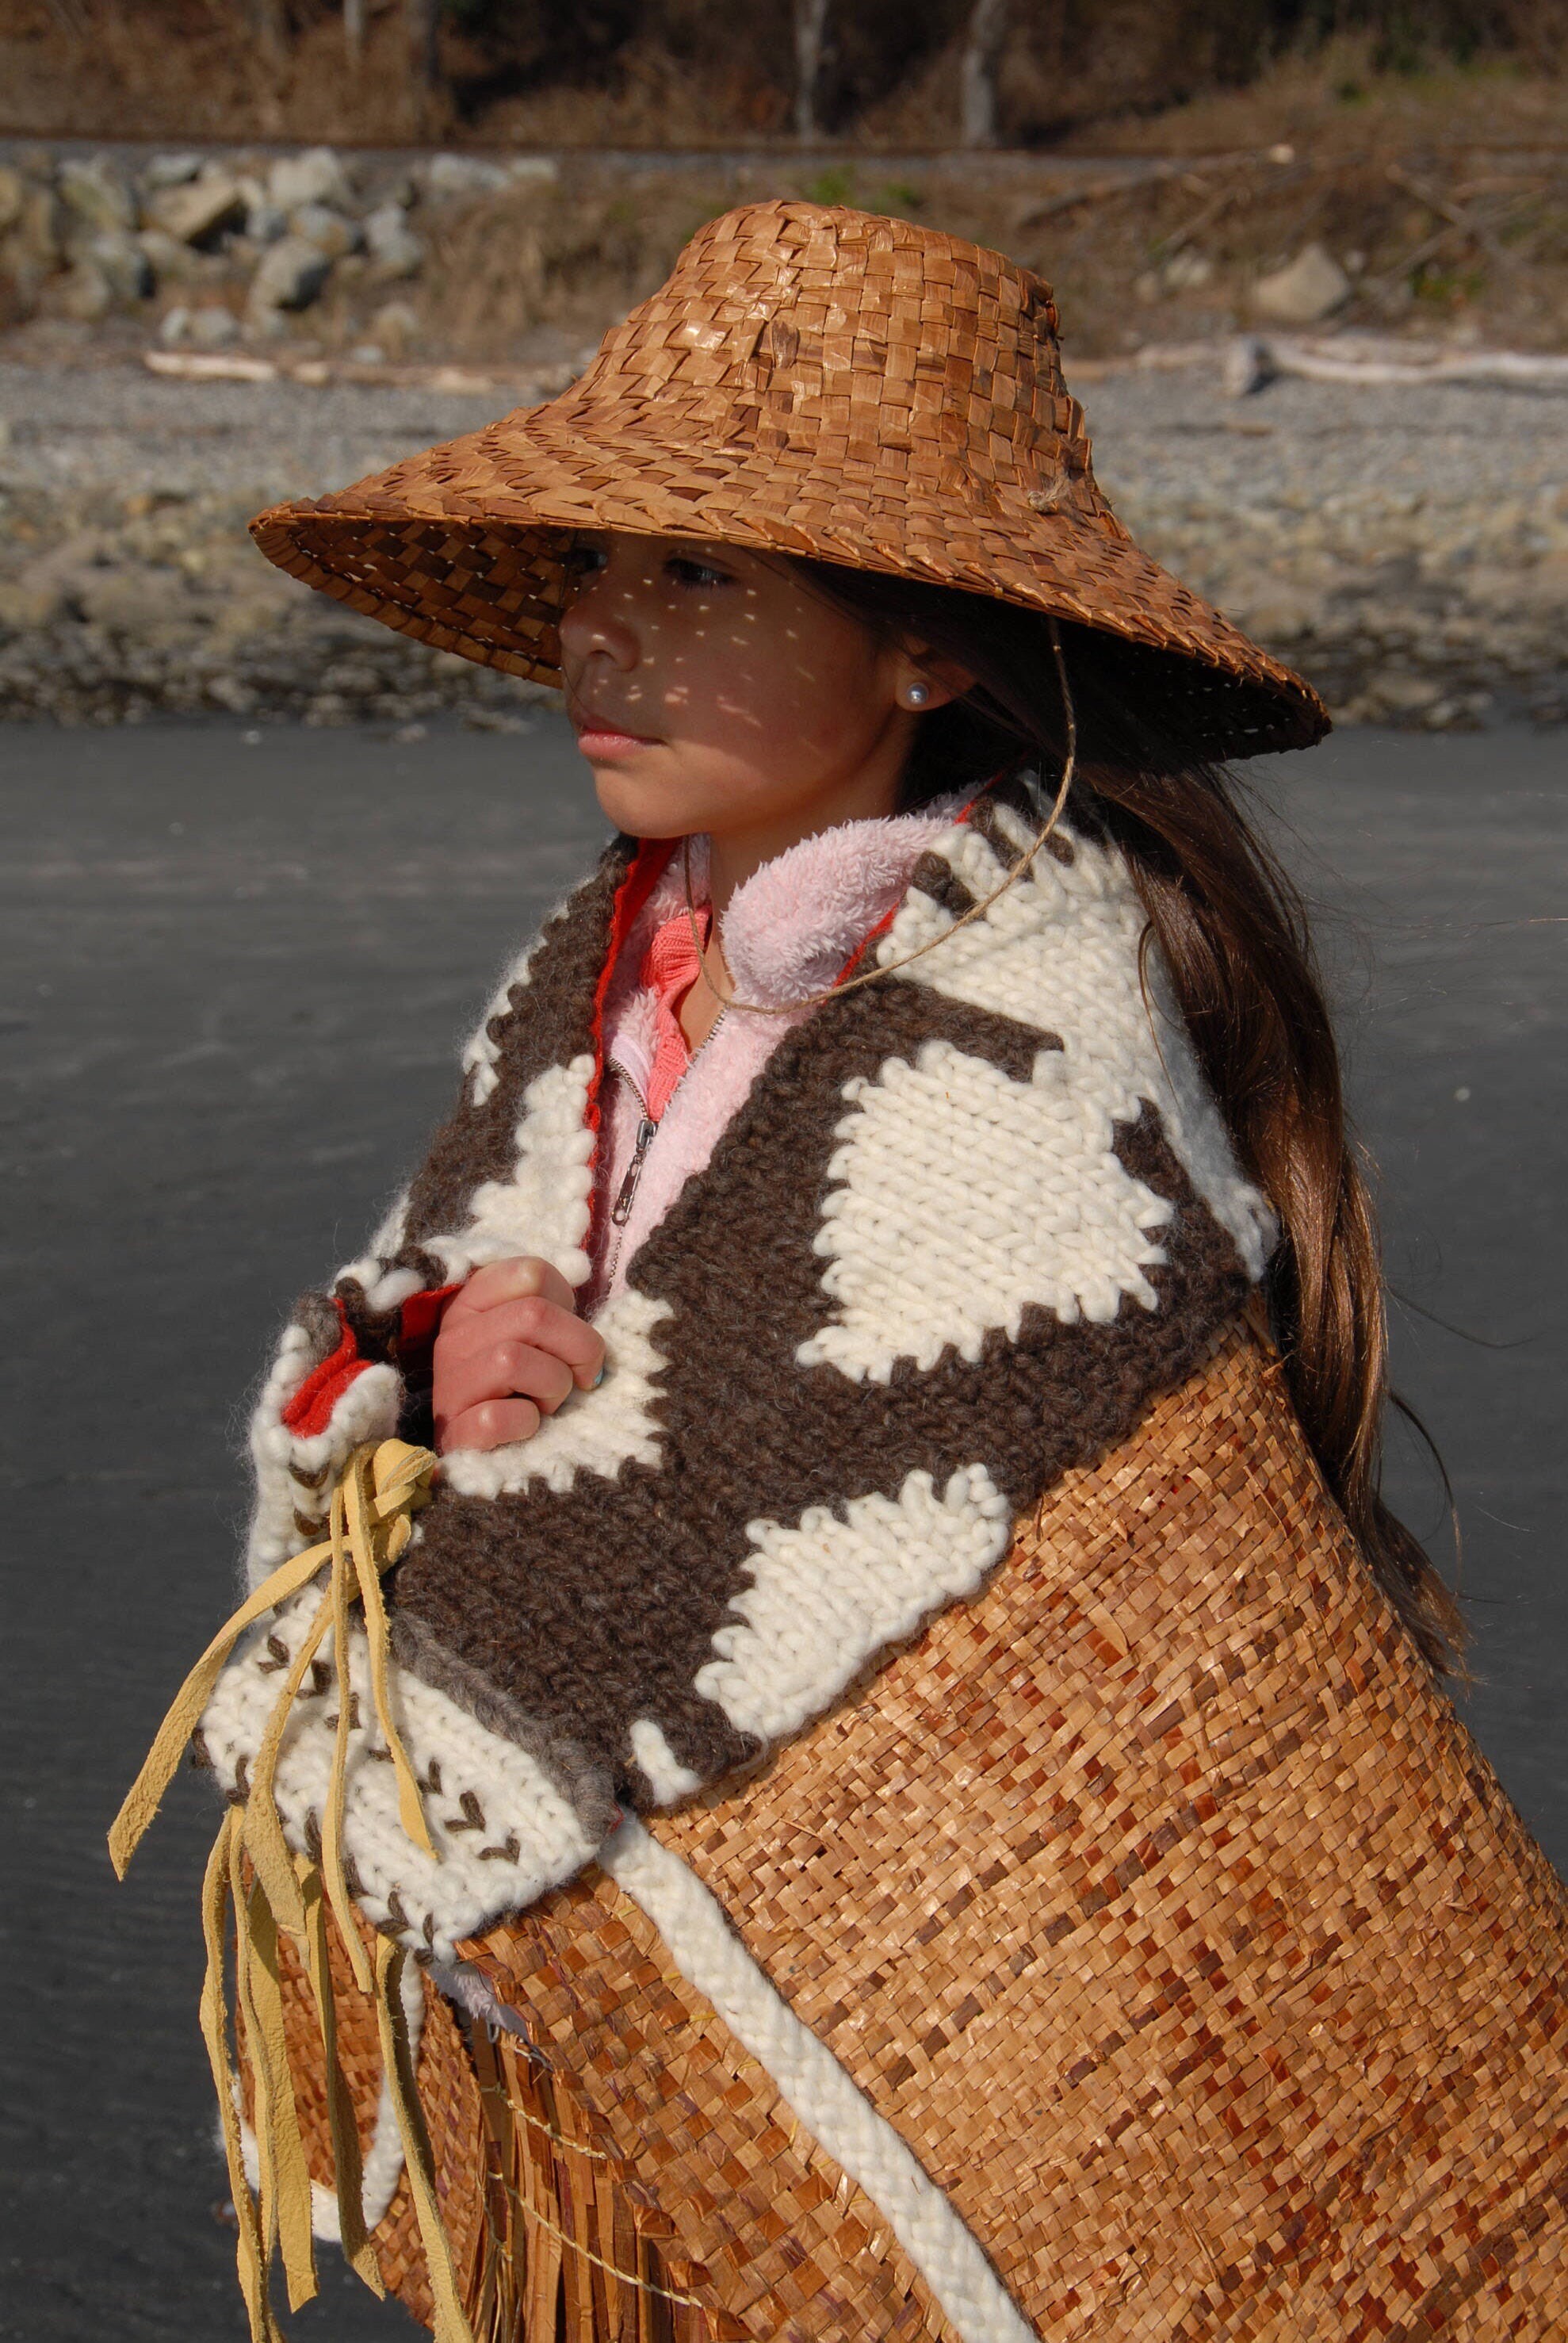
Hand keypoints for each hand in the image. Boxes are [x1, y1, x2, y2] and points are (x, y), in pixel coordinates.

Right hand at [432, 1257, 605, 1454]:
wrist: (481, 1455)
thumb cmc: (518, 1388)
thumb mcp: (529, 1337)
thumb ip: (550, 1308)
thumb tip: (583, 1289)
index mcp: (471, 1304)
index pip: (532, 1272)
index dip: (566, 1304)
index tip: (563, 1335)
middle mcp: (454, 1338)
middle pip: (534, 1314)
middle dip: (574, 1349)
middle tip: (573, 1377)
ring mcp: (450, 1385)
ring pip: (514, 1360)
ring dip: (552, 1387)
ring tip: (546, 1403)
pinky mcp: (454, 1433)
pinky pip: (498, 1417)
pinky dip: (526, 1424)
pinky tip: (525, 1427)